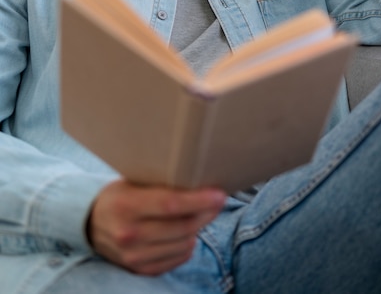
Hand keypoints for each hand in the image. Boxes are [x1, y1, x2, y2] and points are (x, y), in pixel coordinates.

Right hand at [86, 179, 225, 275]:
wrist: (89, 224)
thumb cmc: (118, 195)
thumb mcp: (131, 182)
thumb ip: (159, 183)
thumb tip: (197, 180)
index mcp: (126, 206)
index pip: (171, 204)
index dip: (199, 200)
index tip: (219, 194)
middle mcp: (129, 234)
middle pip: (182, 226)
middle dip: (206, 213)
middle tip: (218, 201)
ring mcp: (133, 257)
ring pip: (184, 244)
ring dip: (198, 228)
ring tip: (199, 214)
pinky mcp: (139, 270)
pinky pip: (178, 258)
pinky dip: (187, 244)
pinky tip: (186, 231)